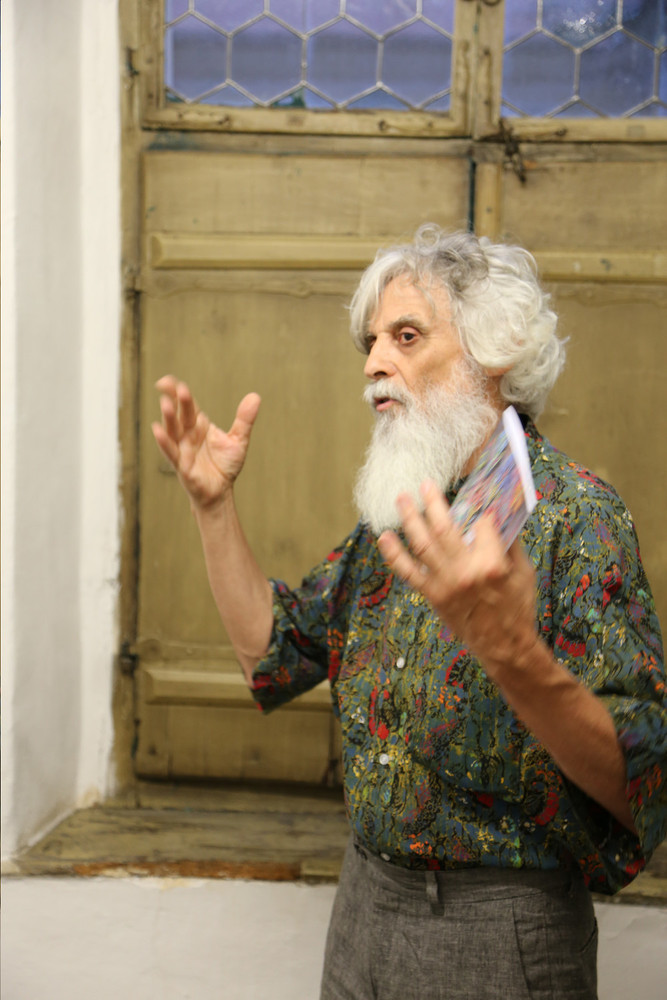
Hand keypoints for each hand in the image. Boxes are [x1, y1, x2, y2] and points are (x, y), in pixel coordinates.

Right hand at [152, 375, 260, 512]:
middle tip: (177, 388)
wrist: (221, 492)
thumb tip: (255, 397)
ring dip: (168, 418)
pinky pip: (171, 452)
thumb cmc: (224, 466)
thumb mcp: (238, 440)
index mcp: (199, 425)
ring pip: (172, 431)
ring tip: (165, 404)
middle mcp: (188, 435)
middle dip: (177, 402)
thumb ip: (244, 419)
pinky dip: (164, 442)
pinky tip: (158, 430)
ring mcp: (182, 449)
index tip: (171, 381)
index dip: (179, 392)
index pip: (188, 405)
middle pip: (180, 415)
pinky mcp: (181, 465)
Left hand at [377, 479, 539, 680]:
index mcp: (492, 564)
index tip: (479, 502)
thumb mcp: (524, 572)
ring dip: (409, 518)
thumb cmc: (517, 607)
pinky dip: (394, 554)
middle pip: (444, 527)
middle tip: (426, 483)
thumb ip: (509, 543)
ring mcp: (446, 584)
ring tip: (402, 499)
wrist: (505, 647)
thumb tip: (494, 513)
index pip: (482, 523)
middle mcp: (465, 571)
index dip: (481, 510)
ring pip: (422, 544)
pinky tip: (384, 537)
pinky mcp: (433, 595)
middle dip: (433, 501)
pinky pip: (408, 572)